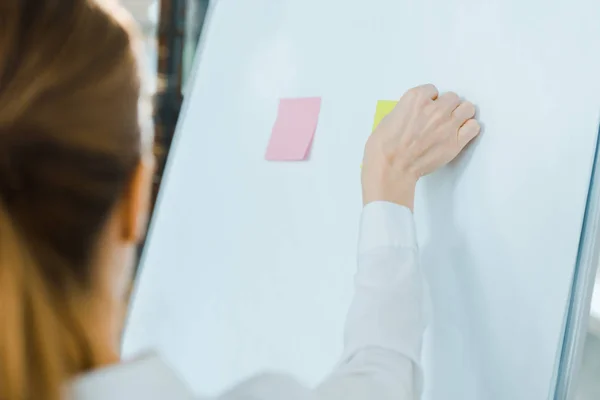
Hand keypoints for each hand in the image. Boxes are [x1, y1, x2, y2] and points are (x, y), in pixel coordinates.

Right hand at [362, 84, 479, 209]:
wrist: (390, 167)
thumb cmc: (384, 147)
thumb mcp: (388, 118)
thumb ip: (406, 111)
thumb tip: (414, 114)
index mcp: (415, 98)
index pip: (432, 90)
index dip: (430, 100)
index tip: (427, 108)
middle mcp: (434, 108)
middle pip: (452, 97)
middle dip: (447, 106)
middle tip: (440, 117)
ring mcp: (447, 124)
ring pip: (467, 108)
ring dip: (461, 114)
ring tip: (453, 123)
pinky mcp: (455, 141)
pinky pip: (473, 127)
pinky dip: (469, 129)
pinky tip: (460, 133)